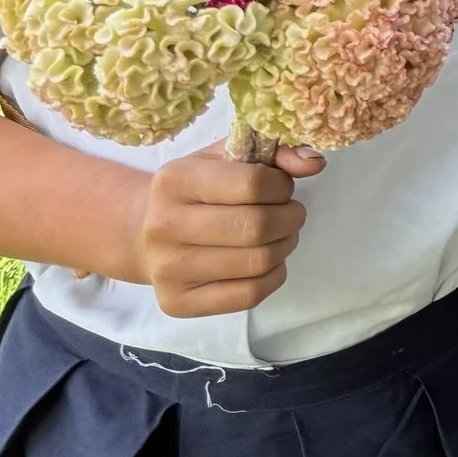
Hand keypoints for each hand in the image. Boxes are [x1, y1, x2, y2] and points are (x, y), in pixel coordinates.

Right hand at [132, 140, 323, 317]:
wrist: (143, 233)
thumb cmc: (196, 190)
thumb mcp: (227, 158)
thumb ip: (275, 154)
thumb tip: (314, 162)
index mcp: (176, 180)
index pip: (253, 183)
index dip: (282, 185)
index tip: (282, 187)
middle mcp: (164, 226)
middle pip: (257, 227)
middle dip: (290, 218)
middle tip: (291, 213)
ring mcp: (167, 269)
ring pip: (258, 262)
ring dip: (285, 245)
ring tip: (280, 235)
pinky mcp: (178, 303)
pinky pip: (249, 295)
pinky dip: (274, 276)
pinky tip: (268, 261)